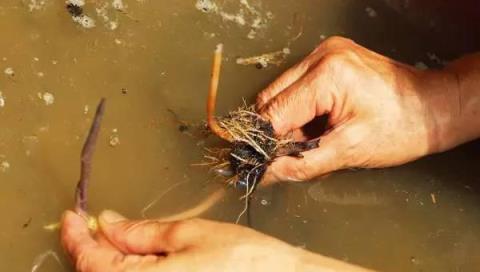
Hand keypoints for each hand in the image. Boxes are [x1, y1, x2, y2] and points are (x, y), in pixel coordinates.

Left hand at [63, 210, 370, 271]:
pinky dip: (132, 270)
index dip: (77, 236)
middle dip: (94, 248)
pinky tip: (140, 255)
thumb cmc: (244, 260)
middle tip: (97, 221)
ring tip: (119, 236)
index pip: (91, 262)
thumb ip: (142, 233)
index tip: (70, 215)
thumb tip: (109, 224)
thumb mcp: (190, 235)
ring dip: (112, 260)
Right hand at [257, 36, 459, 183]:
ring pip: (280, 92)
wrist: (433, 107)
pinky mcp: (328, 58)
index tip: (260, 164)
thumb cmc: (402, 128)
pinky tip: (318, 123)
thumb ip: (301, 163)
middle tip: (292, 153)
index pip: (273, 113)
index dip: (265, 142)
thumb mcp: (349, 152)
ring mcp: (323, 53)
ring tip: (313, 137)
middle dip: (276, 131)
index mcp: (327, 75)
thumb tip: (265, 173)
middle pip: (271, 98)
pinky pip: (296, 86)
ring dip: (287, 121)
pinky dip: (299, 110)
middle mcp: (320, 55)